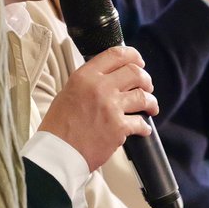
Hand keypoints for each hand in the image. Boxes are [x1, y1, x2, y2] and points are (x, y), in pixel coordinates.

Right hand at [38, 46, 156, 171]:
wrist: (57, 153)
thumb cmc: (59, 126)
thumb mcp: (68, 92)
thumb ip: (88, 83)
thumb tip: (107, 79)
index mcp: (85, 76)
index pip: (116, 54)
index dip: (133, 56)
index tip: (139, 62)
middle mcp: (100, 87)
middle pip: (135, 73)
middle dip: (146, 79)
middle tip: (147, 86)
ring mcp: (111, 107)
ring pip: (143, 96)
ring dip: (150, 102)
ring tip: (150, 107)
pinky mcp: (119, 128)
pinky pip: (142, 123)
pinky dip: (145, 127)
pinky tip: (143, 129)